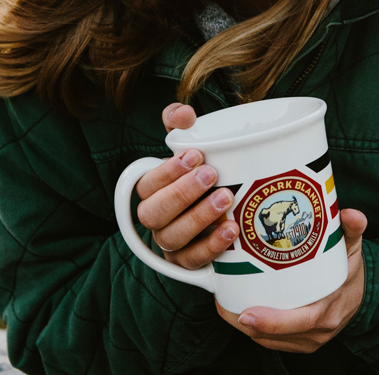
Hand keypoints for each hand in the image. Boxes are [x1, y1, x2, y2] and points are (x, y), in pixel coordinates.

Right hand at [134, 103, 238, 268]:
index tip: (195, 155)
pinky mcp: (189, 263)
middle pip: (154, 213)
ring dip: (199, 217)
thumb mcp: (190, 145)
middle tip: (211, 174)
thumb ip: (180, 124)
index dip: (168, 172)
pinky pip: (194, 260)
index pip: (147, 184)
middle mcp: (156, 220)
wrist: (224, 209)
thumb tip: (184, 114)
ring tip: (226, 198)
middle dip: (182, 193)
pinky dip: (211, 246)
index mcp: (151, 191)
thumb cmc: (200, 173)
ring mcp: (170, 244)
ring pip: (172, 238)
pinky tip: (231, 230)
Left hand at [216, 208, 367, 352]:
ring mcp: (309, 340)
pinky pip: (273, 343)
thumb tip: (350, 214)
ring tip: (226, 306)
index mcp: (330, 309)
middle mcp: (319, 329)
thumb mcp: (352, 249)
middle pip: (280, 335)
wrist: (362, 297)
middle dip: (250, 325)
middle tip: (226, 308)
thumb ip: (352, 230)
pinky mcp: (301, 343)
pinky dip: (254, 332)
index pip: (303, 321)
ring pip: (271, 341)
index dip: (273, 322)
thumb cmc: (351, 272)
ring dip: (247, 328)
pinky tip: (238, 314)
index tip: (247, 314)